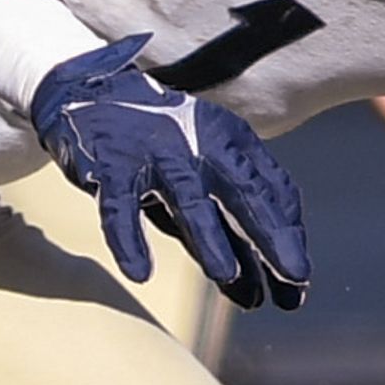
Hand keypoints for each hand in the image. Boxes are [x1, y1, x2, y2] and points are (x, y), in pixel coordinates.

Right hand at [27, 35, 310, 308]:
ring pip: (188, 199)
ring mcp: (155, 154)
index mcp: (231, 141)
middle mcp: (200, 144)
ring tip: (227, 276)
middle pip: (244, 191)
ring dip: (209, 238)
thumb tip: (262, 289)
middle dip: (271, 235)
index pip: (273, 190)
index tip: (296, 279)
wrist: (89, 95)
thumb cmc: (158, 144)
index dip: (289, 235)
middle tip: (295, 277)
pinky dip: (129, 239)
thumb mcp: (201, 176)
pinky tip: (140, 272)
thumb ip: (229, 225)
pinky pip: (120, 207)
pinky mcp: (111, 166)